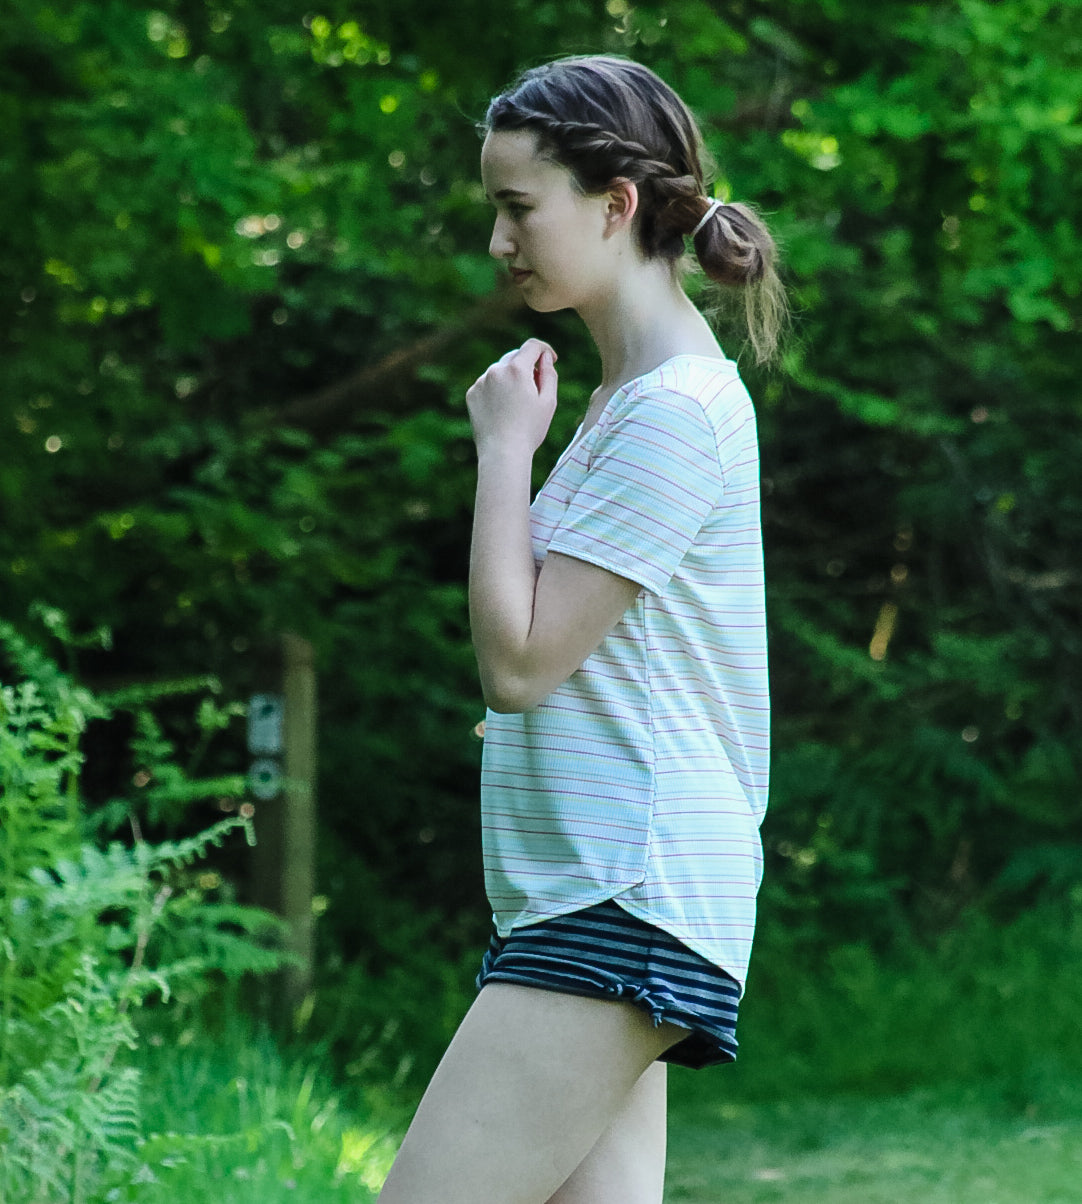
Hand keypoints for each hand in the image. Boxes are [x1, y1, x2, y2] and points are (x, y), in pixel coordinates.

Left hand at [466, 339, 557, 454]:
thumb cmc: (529, 430)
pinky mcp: (472, 394)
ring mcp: (481, 381)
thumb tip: (545, 357)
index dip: (545, 350)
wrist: (502, 453)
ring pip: (500, 370)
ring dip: (511, 378)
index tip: (551, 359)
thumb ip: (549, 374)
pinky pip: (487, 384)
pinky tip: (503, 410)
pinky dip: (497, 390)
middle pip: (515, 356)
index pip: (532, 346)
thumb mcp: (548, 401)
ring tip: (518, 404)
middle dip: (527, 365)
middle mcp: (496, 370)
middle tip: (536, 386)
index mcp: (517, 369)